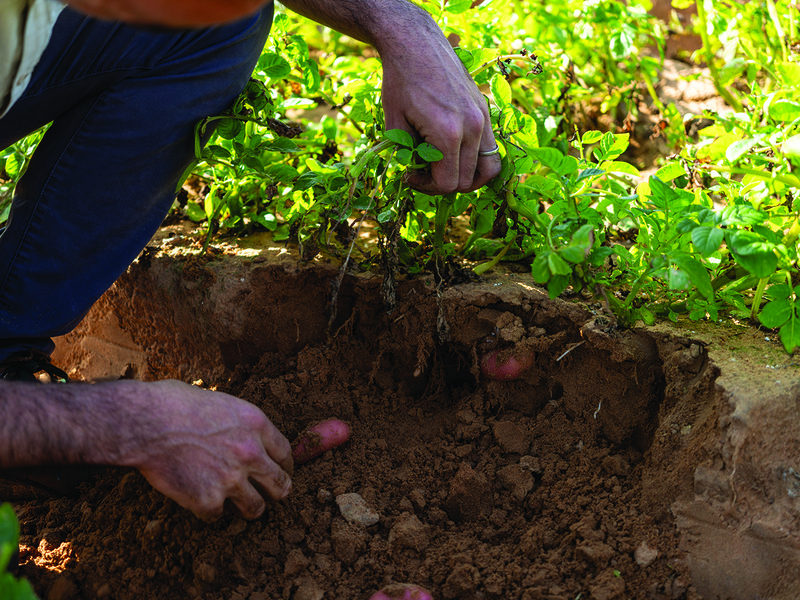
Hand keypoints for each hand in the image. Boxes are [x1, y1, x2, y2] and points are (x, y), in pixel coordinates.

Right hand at [120, 380, 292, 520]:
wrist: (145, 422)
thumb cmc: (174, 403)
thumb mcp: (220, 402)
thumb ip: (239, 424)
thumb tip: (241, 435)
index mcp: (256, 424)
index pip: (285, 452)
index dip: (284, 465)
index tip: (280, 471)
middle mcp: (251, 453)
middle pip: (280, 485)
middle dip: (276, 491)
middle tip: (270, 495)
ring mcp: (231, 479)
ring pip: (255, 508)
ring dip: (249, 508)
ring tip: (241, 508)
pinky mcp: (208, 500)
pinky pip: (217, 516)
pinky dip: (209, 511)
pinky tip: (199, 500)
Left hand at [379, 26, 501, 193]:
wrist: (417, 44)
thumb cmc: (400, 81)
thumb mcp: (394, 123)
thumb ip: (408, 156)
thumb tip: (418, 173)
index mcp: (448, 133)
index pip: (447, 184)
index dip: (427, 187)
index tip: (410, 175)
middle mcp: (473, 128)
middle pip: (467, 182)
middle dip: (442, 184)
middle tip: (421, 171)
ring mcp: (483, 119)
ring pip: (488, 170)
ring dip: (467, 177)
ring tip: (445, 170)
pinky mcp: (485, 111)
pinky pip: (490, 149)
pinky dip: (475, 160)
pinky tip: (453, 153)